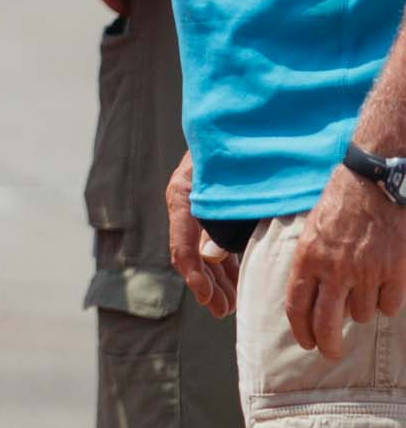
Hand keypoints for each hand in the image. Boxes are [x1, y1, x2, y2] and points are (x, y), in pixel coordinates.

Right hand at [167, 152, 236, 318]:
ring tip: (230, 304)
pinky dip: (227, 264)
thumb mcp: (231, 180)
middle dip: (207, 285)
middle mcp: (186, 205)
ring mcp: (200, 208)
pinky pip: (216, 242)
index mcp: (183, 197)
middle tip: (222, 310)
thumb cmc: (241, 146)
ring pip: (204, 252)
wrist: (245, 117)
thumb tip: (208, 256)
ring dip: (217, 279)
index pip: (181, 246)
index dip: (195, 276)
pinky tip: (239, 282)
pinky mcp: (215, 209)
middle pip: (191, 254)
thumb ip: (221, 216)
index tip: (209, 299)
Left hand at [286, 163, 405, 356]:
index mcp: (308, 258)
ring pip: (361, 314)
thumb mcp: (311, 231)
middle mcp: (335, 270)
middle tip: (330, 353)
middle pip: (327, 323)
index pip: (297, 306)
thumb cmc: (339, 203)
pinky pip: (389, 305)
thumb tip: (310, 297)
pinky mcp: (395, 272)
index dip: (301, 330)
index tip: (306, 343)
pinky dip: (385, 303)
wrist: (374, 183)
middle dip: (327, 344)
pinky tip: (383, 291)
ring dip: (361, 311)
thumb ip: (310, 264)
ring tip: (361, 293)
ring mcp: (367, 273)